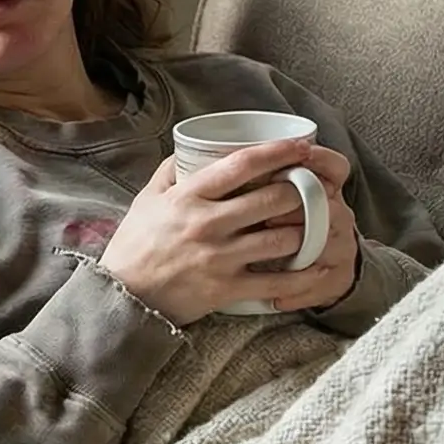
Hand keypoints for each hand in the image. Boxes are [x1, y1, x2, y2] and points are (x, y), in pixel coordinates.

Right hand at [97, 141, 358, 324]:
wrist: (123, 296)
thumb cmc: (135, 245)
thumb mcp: (147, 199)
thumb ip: (172, 171)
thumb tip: (195, 147)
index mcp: (189, 197)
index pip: (241, 165)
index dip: (277, 153)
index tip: (299, 147)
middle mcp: (208, 224)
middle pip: (271, 199)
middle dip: (301, 190)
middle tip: (315, 186)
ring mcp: (219, 258)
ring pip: (280, 238)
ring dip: (306, 229)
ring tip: (319, 222)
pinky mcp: (226, 289)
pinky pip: (275, 282)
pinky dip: (303, 275)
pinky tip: (319, 266)